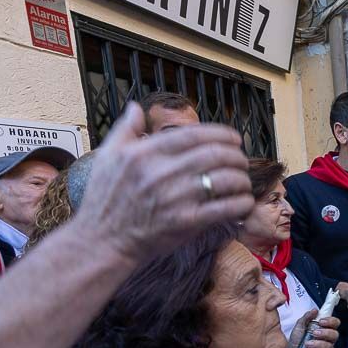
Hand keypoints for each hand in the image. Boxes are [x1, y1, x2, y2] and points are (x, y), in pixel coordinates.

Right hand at [74, 103, 252, 262]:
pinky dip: (241, 203)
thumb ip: (125, 129)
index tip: (233, 138)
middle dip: (236, 156)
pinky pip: (225, 208)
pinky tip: (243, 202)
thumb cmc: (105, 199)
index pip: (195, 135)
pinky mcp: (186, 222)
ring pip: (225, 180)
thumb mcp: (107, 157)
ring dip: (241, 179)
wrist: (103, 240)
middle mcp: (163, 172)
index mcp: (146, 153)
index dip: (222, 134)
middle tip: (241, 160)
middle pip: (216, 154)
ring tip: (242, 181)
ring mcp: (176, 198)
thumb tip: (135, 107)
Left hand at [286, 311, 339, 347]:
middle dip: (325, 333)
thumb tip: (315, 310)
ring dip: (318, 344)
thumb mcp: (299, 325)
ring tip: (307, 344)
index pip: (335, 323)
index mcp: (325, 328)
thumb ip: (307, 317)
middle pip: (335, 334)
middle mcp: (328, 338)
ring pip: (329, 346)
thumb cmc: (297, 338)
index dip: (331, 321)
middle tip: (314, 333)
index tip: (321, 322)